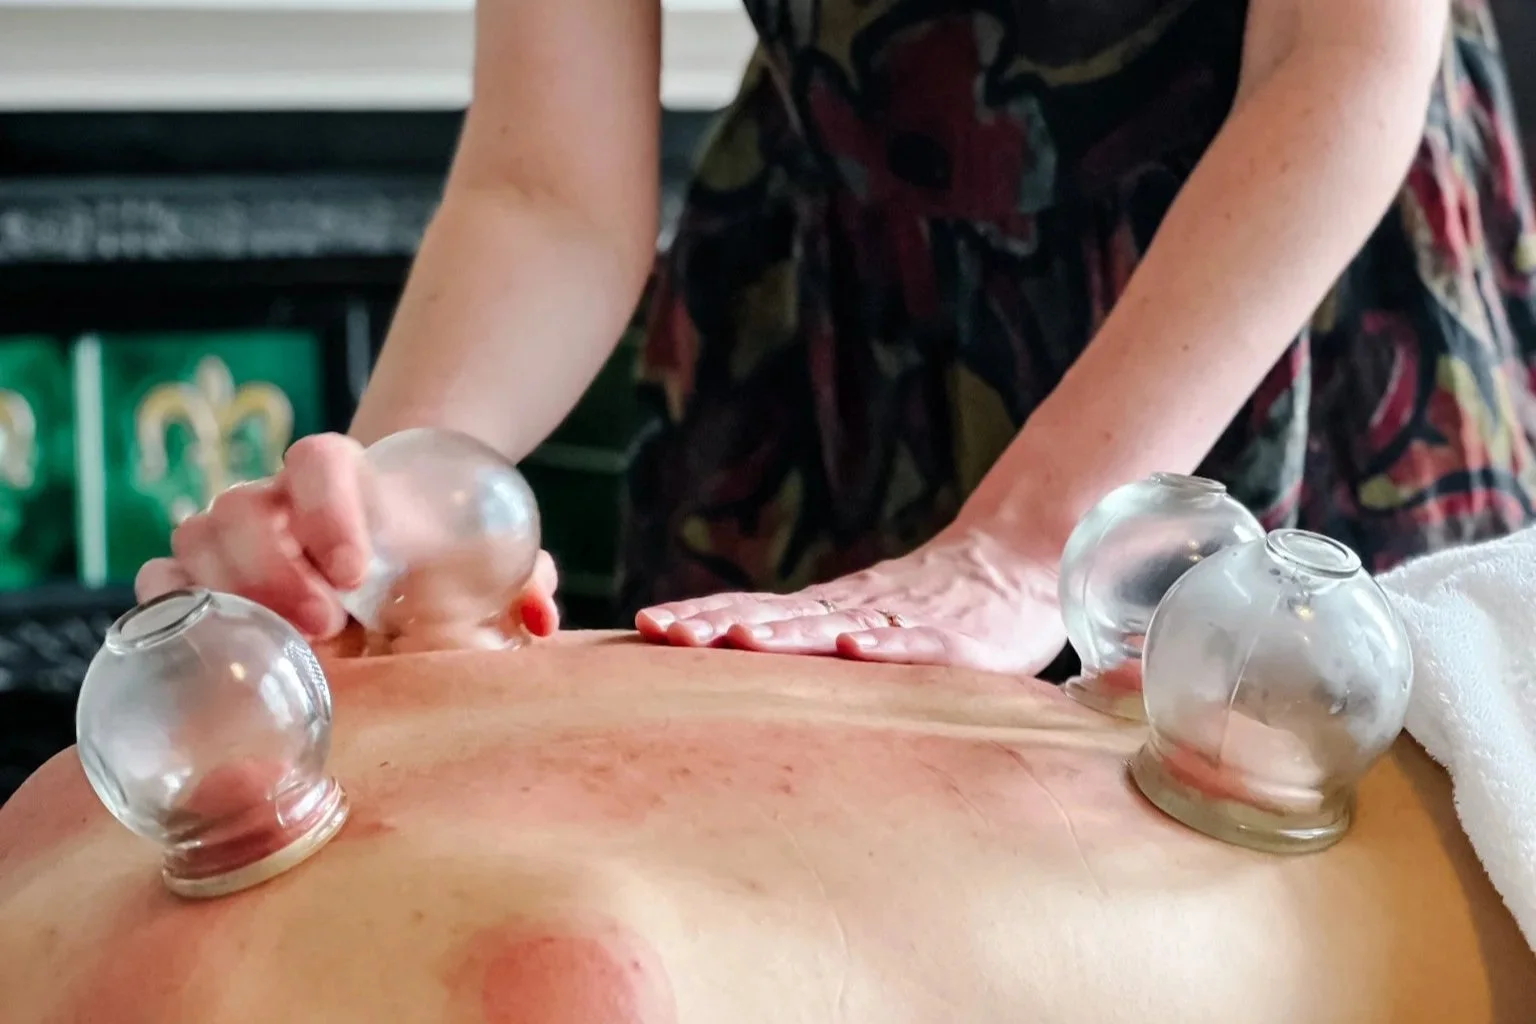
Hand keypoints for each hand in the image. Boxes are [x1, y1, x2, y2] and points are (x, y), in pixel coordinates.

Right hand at [134, 432, 560, 642]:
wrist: (388, 550)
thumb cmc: (437, 555)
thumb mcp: (485, 561)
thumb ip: (522, 577)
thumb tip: (539, 615)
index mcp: (344, 477)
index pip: (316, 459)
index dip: (324, 506)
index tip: (356, 567)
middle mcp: (276, 499)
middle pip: (243, 506)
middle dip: (273, 568)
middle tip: (324, 624)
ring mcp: (231, 538)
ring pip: (195, 541)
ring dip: (229, 594)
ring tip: (283, 645)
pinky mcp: (204, 584)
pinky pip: (162, 584)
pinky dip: (173, 613)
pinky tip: (212, 652)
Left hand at [634, 526, 1066, 673]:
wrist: (1016, 564)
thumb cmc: (932, 604)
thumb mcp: (859, 622)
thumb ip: (806, 639)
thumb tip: (729, 660)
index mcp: (826, 610)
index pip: (751, 611)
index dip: (701, 617)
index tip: (645, 625)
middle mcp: (853, 610)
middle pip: (777, 618)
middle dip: (718, 626)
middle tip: (666, 633)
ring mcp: (902, 621)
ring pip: (835, 627)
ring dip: (786, 635)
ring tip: (740, 641)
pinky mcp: (957, 642)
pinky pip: (917, 644)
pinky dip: (885, 645)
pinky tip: (853, 647)